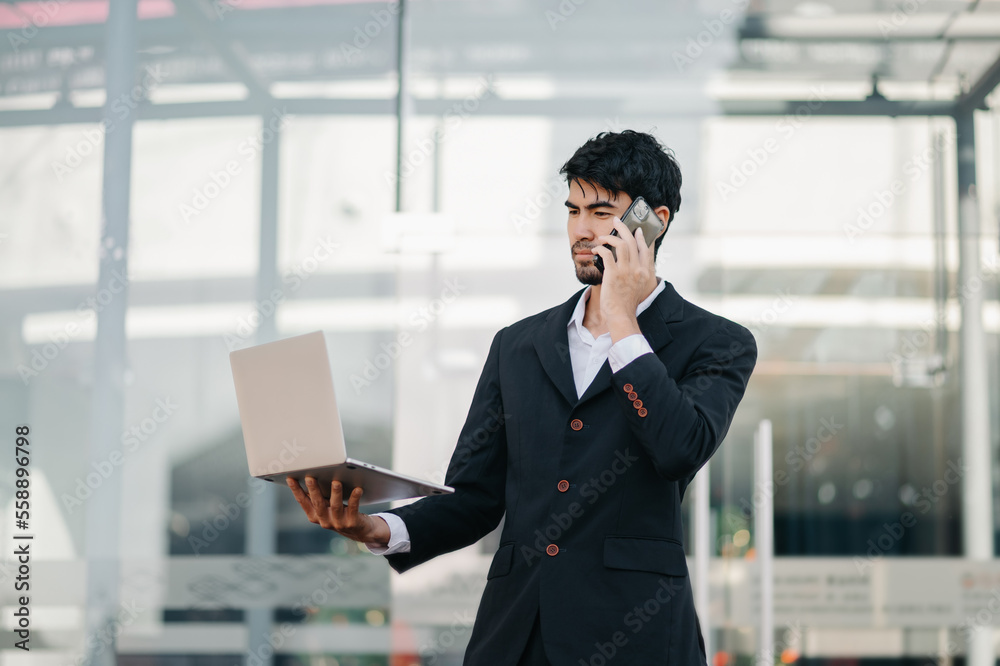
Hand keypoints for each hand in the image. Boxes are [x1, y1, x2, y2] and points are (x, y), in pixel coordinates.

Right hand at [286, 476, 389, 545]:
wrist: (359, 530)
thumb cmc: (340, 512)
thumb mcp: (326, 506)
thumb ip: (319, 496)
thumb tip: (311, 477)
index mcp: (314, 516)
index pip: (303, 501)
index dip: (296, 490)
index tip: (290, 479)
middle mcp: (324, 521)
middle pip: (318, 503)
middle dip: (313, 490)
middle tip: (310, 478)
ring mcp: (338, 523)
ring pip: (335, 506)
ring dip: (335, 493)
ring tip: (336, 482)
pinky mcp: (351, 523)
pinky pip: (353, 508)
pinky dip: (354, 498)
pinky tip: (357, 489)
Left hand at [590, 217, 656, 332]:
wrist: (621, 315)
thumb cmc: (627, 303)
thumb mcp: (639, 287)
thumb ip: (638, 274)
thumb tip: (631, 263)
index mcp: (645, 272)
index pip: (646, 249)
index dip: (641, 238)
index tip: (637, 231)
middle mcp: (638, 269)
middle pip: (633, 241)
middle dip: (624, 228)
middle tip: (617, 221)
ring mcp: (626, 271)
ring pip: (621, 244)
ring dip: (610, 237)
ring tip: (603, 236)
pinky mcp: (614, 274)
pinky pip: (607, 254)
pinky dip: (601, 248)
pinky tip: (597, 249)